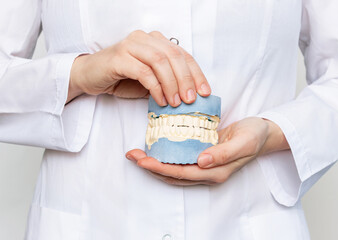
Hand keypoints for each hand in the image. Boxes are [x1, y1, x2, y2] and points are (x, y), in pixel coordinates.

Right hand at [66, 30, 210, 104]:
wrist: (90, 76)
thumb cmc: (122, 78)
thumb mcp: (150, 81)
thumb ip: (167, 82)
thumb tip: (189, 97)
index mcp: (155, 41)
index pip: (182, 54)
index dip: (196, 73)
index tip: (205, 92)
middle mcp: (144, 39)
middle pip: (174, 56)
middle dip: (186, 79)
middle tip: (191, 100)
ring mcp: (130, 46)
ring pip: (160, 62)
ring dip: (172, 84)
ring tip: (176, 103)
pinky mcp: (119, 58)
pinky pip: (144, 72)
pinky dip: (156, 88)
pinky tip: (161, 101)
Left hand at [126, 117, 288, 185]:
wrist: (264, 133)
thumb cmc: (255, 135)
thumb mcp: (244, 141)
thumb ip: (224, 153)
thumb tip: (201, 161)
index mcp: (216, 172)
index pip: (182, 173)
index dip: (161, 168)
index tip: (142, 160)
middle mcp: (207, 172)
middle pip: (173, 175)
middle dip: (151, 167)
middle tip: (132, 155)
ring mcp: (205, 166)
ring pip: (174, 170)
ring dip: (155, 163)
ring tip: (137, 153)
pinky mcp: (203, 156)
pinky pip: (180, 160)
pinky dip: (166, 157)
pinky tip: (157, 147)